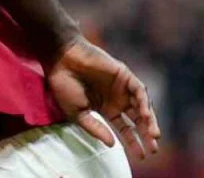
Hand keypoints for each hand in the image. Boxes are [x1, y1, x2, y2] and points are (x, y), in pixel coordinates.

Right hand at [46, 37, 160, 157]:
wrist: (61, 59)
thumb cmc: (64, 85)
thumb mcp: (77, 113)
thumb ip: (95, 128)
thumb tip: (112, 145)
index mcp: (105, 109)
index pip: (124, 128)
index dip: (133, 142)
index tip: (141, 156)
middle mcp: (117, 99)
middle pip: (137, 120)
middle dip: (146, 134)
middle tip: (153, 149)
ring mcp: (122, 87)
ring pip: (142, 106)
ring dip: (149, 121)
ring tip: (153, 135)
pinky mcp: (124, 75)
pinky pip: (139, 90)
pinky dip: (144, 102)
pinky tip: (144, 115)